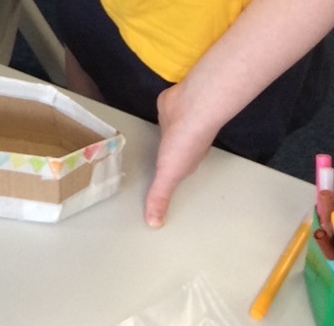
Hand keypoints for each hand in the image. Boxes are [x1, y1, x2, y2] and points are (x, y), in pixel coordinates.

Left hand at [144, 82, 218, 226]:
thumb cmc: (184, 144)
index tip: (151, 190)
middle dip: (159, 165)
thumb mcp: (169, 175)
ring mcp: (175, 129)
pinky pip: (162, 120)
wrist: (191, 109)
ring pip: (165, 140)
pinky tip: (145, 123)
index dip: (162, 183)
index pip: (171, 177)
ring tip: (141, 151)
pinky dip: (156, 124)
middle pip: (168, 159)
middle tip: (141, 172)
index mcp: (183, 165)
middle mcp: (181, 148)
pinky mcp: (169, 112)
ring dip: (157, 144)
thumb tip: (154, 224)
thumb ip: (160, 196)